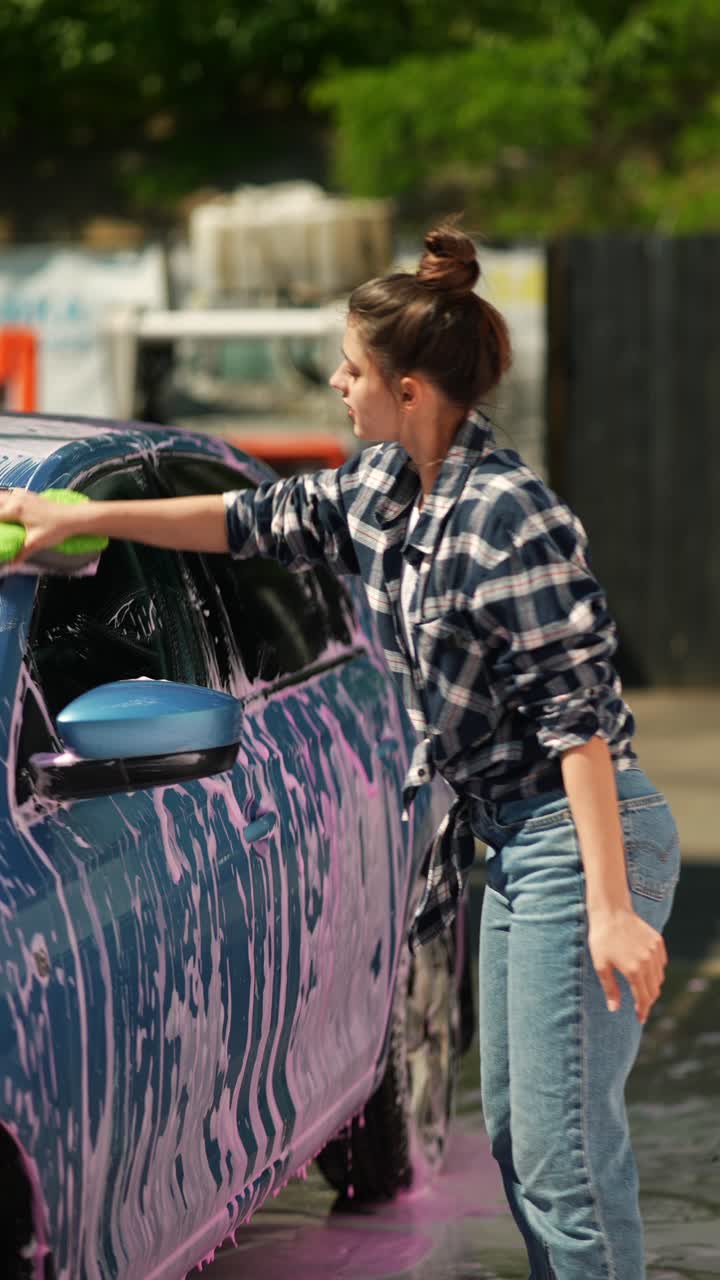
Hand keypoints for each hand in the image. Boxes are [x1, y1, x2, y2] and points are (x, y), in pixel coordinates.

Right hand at [0, 488, 76, 560]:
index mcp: (15, 510)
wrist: (73, 517)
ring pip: (2, 495)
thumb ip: (20, 553)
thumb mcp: (36, 543)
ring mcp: (23, 495)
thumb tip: (11, 565)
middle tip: (1, 525)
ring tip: (2, 518)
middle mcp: (16, 499)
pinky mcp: (30, 495)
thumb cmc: (55, 528)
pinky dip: (6, 499)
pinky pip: (11, 494)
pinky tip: (9, 507)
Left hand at [588, 906, 666, 1023]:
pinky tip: (647, 972)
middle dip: (648, 1001)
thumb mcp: (600, 965)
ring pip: (659, 977)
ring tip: (642, 990)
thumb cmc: (601, 939)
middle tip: (640, 1006)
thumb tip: (615, 1009)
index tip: (640, 1019)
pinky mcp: (658, 941)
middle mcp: (648, 962)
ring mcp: (655, 951)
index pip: (643, 998)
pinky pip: (661, 963)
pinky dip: (657, 971)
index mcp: (633, 971)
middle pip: (654, 990)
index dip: (642, 1010)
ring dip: (653, 986)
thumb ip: (610, 989)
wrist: (611, 911)